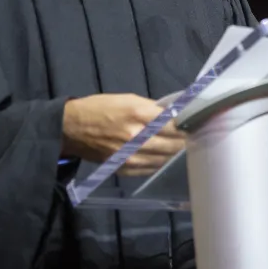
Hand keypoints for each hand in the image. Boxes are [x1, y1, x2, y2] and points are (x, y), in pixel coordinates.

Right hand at [61, 93, 185, 175]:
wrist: (71, 128)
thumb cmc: (100, 108)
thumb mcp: (127, 99)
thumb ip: (152, 109)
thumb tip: (174, 116)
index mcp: (138, 114)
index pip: (174, 124)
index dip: (187, 125)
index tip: (196, 125)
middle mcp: (136, 137)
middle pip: (173, 144)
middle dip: (184, 140)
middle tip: (192, 137)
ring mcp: (130, 156)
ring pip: (164, 158)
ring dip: (174, 153)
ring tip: (180, 147)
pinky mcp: (123, 169)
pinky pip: (150, 169)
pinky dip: (159, 163)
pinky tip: (161, 157)